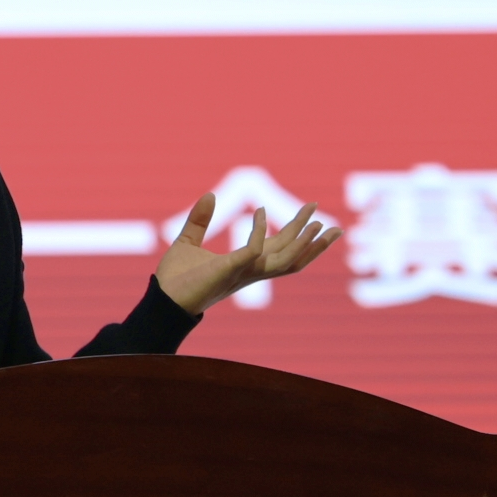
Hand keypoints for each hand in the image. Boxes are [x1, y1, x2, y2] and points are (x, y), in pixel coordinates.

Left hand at [154, 198, 341, 315]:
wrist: (161, 301)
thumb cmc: (174, 279)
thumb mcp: (187, 242)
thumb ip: (200, 220)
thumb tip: (210, 195)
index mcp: (245, 266)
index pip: (280, 250)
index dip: (298, 235)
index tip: (314, 217)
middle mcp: (250, 272)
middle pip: (292, 256)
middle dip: (314, 241)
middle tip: (335, 224)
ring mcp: (243, 272)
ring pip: (285, 259)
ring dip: (303, 242)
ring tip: (316, 221)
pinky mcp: (230, 269)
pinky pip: (254, 249)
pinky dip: (259, 231)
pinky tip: (258, 211)